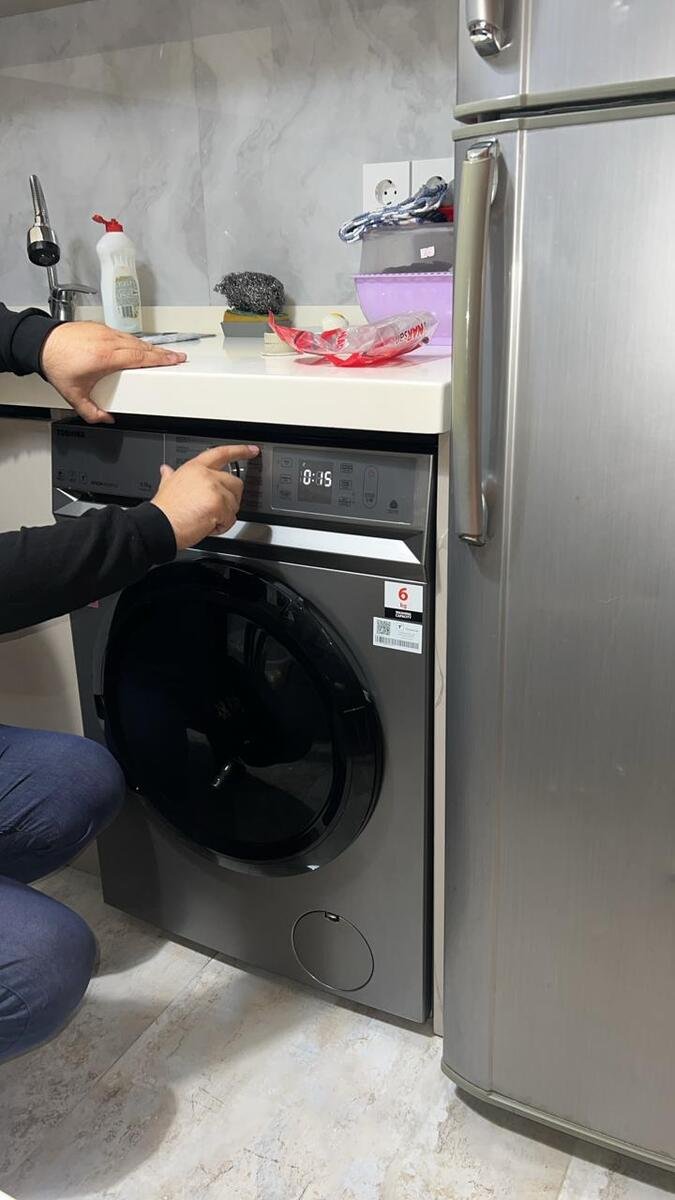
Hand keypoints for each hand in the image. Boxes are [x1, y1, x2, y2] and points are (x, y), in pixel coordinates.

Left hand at [40, 321, 186, 423]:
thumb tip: (106, 419)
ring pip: (134, 339)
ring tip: (160, 354)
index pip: (141, 357)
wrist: (41, 343)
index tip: (175, 360)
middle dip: (162, 353)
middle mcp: (108, 342)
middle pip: (142, 347)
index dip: (161, 359)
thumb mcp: (73, 395)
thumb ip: (91, 411)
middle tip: (176, 357)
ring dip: (149, 347)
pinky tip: (137, 347)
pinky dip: (134, 341)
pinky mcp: (99, 328)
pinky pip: (123, 334)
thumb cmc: (56, 364)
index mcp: (106, 358)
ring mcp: (104, 333)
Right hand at [151, 443, 259, 548]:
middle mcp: (207, 475)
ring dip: (224, 516)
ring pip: (234, 503)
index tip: (252, 450)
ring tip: (204, 518)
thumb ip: (170, 476)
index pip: (221, 454)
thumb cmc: (164, 511)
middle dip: (230, 499)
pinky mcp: (219, 505)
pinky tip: (206, 525)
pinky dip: (222, 526)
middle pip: (235, 483)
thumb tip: (166, 470)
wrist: (159, 526)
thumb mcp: (166, 486)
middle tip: (215, 510)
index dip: (239, 451)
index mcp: (195, 468)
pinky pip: (231, 519)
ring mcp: (214, 489)